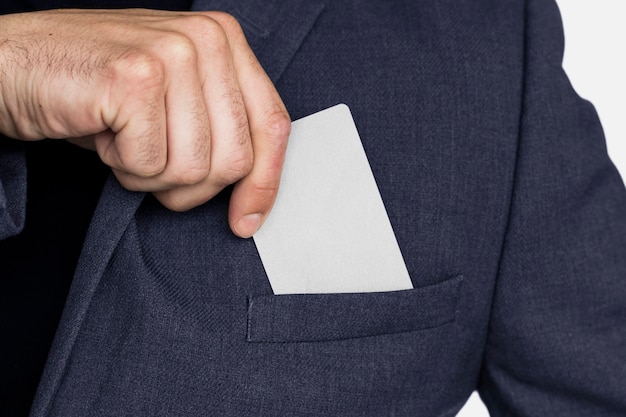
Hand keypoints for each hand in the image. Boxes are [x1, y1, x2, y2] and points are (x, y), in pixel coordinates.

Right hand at [0, 9, 289, 237]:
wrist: (12, 64)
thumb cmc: (97, 89)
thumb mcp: (176, 101)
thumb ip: (220, 128)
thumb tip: (256, 194)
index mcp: (225, 40)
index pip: (272, 125)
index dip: (265, 183)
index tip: (246, 219)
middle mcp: (206, 39)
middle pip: (235, 159)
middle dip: (191, 185)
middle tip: (150, 163)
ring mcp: (172, 54)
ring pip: (194, 169)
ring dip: (151, 175)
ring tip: (124, 140)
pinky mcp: (134, 78)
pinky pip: (150, 164)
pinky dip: (122, 167)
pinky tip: (104, 133)